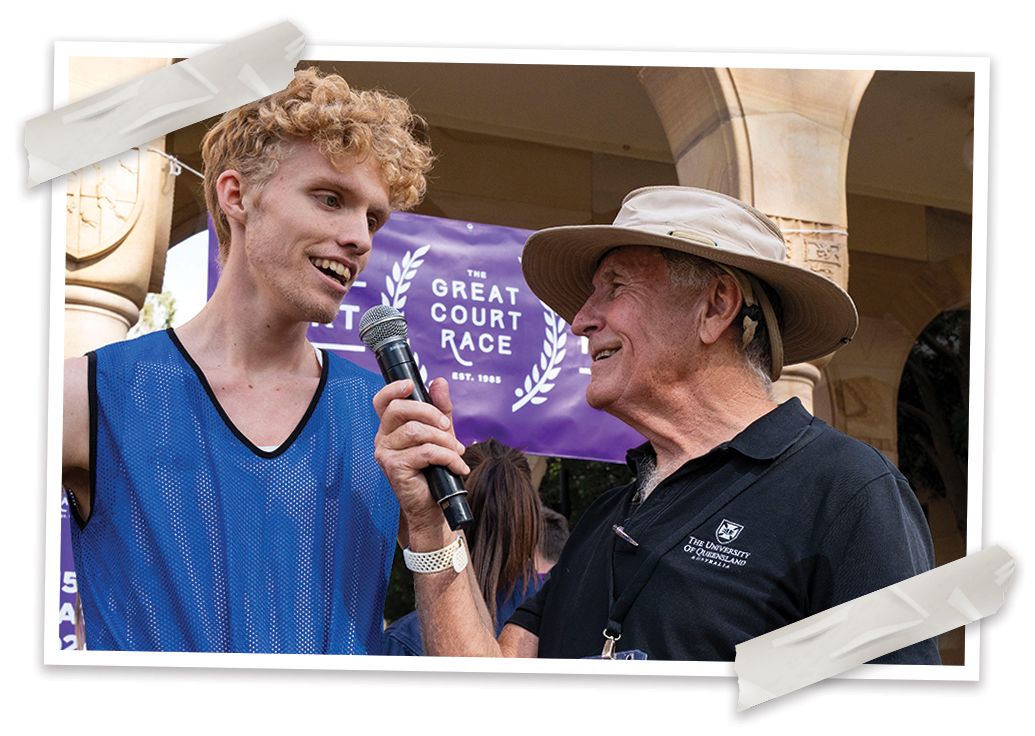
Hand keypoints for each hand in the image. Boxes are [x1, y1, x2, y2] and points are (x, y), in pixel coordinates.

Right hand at [373, 378, 469, 530]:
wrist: (433, 505)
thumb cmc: (435, 469)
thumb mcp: (441, 433)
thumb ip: (440, 408)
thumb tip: (439, 382)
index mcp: (391, 427)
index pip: (383, 401)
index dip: (394, 389)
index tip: (411, 385)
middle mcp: (383, 438)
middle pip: (399, 409)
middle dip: (429, 412)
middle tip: (447, 426)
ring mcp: (386, 453)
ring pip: (415, 431)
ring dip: (443, 440)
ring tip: (456, 452)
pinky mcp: (394, 467)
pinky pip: (425, 452)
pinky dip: (447, 457)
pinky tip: (457, 466)